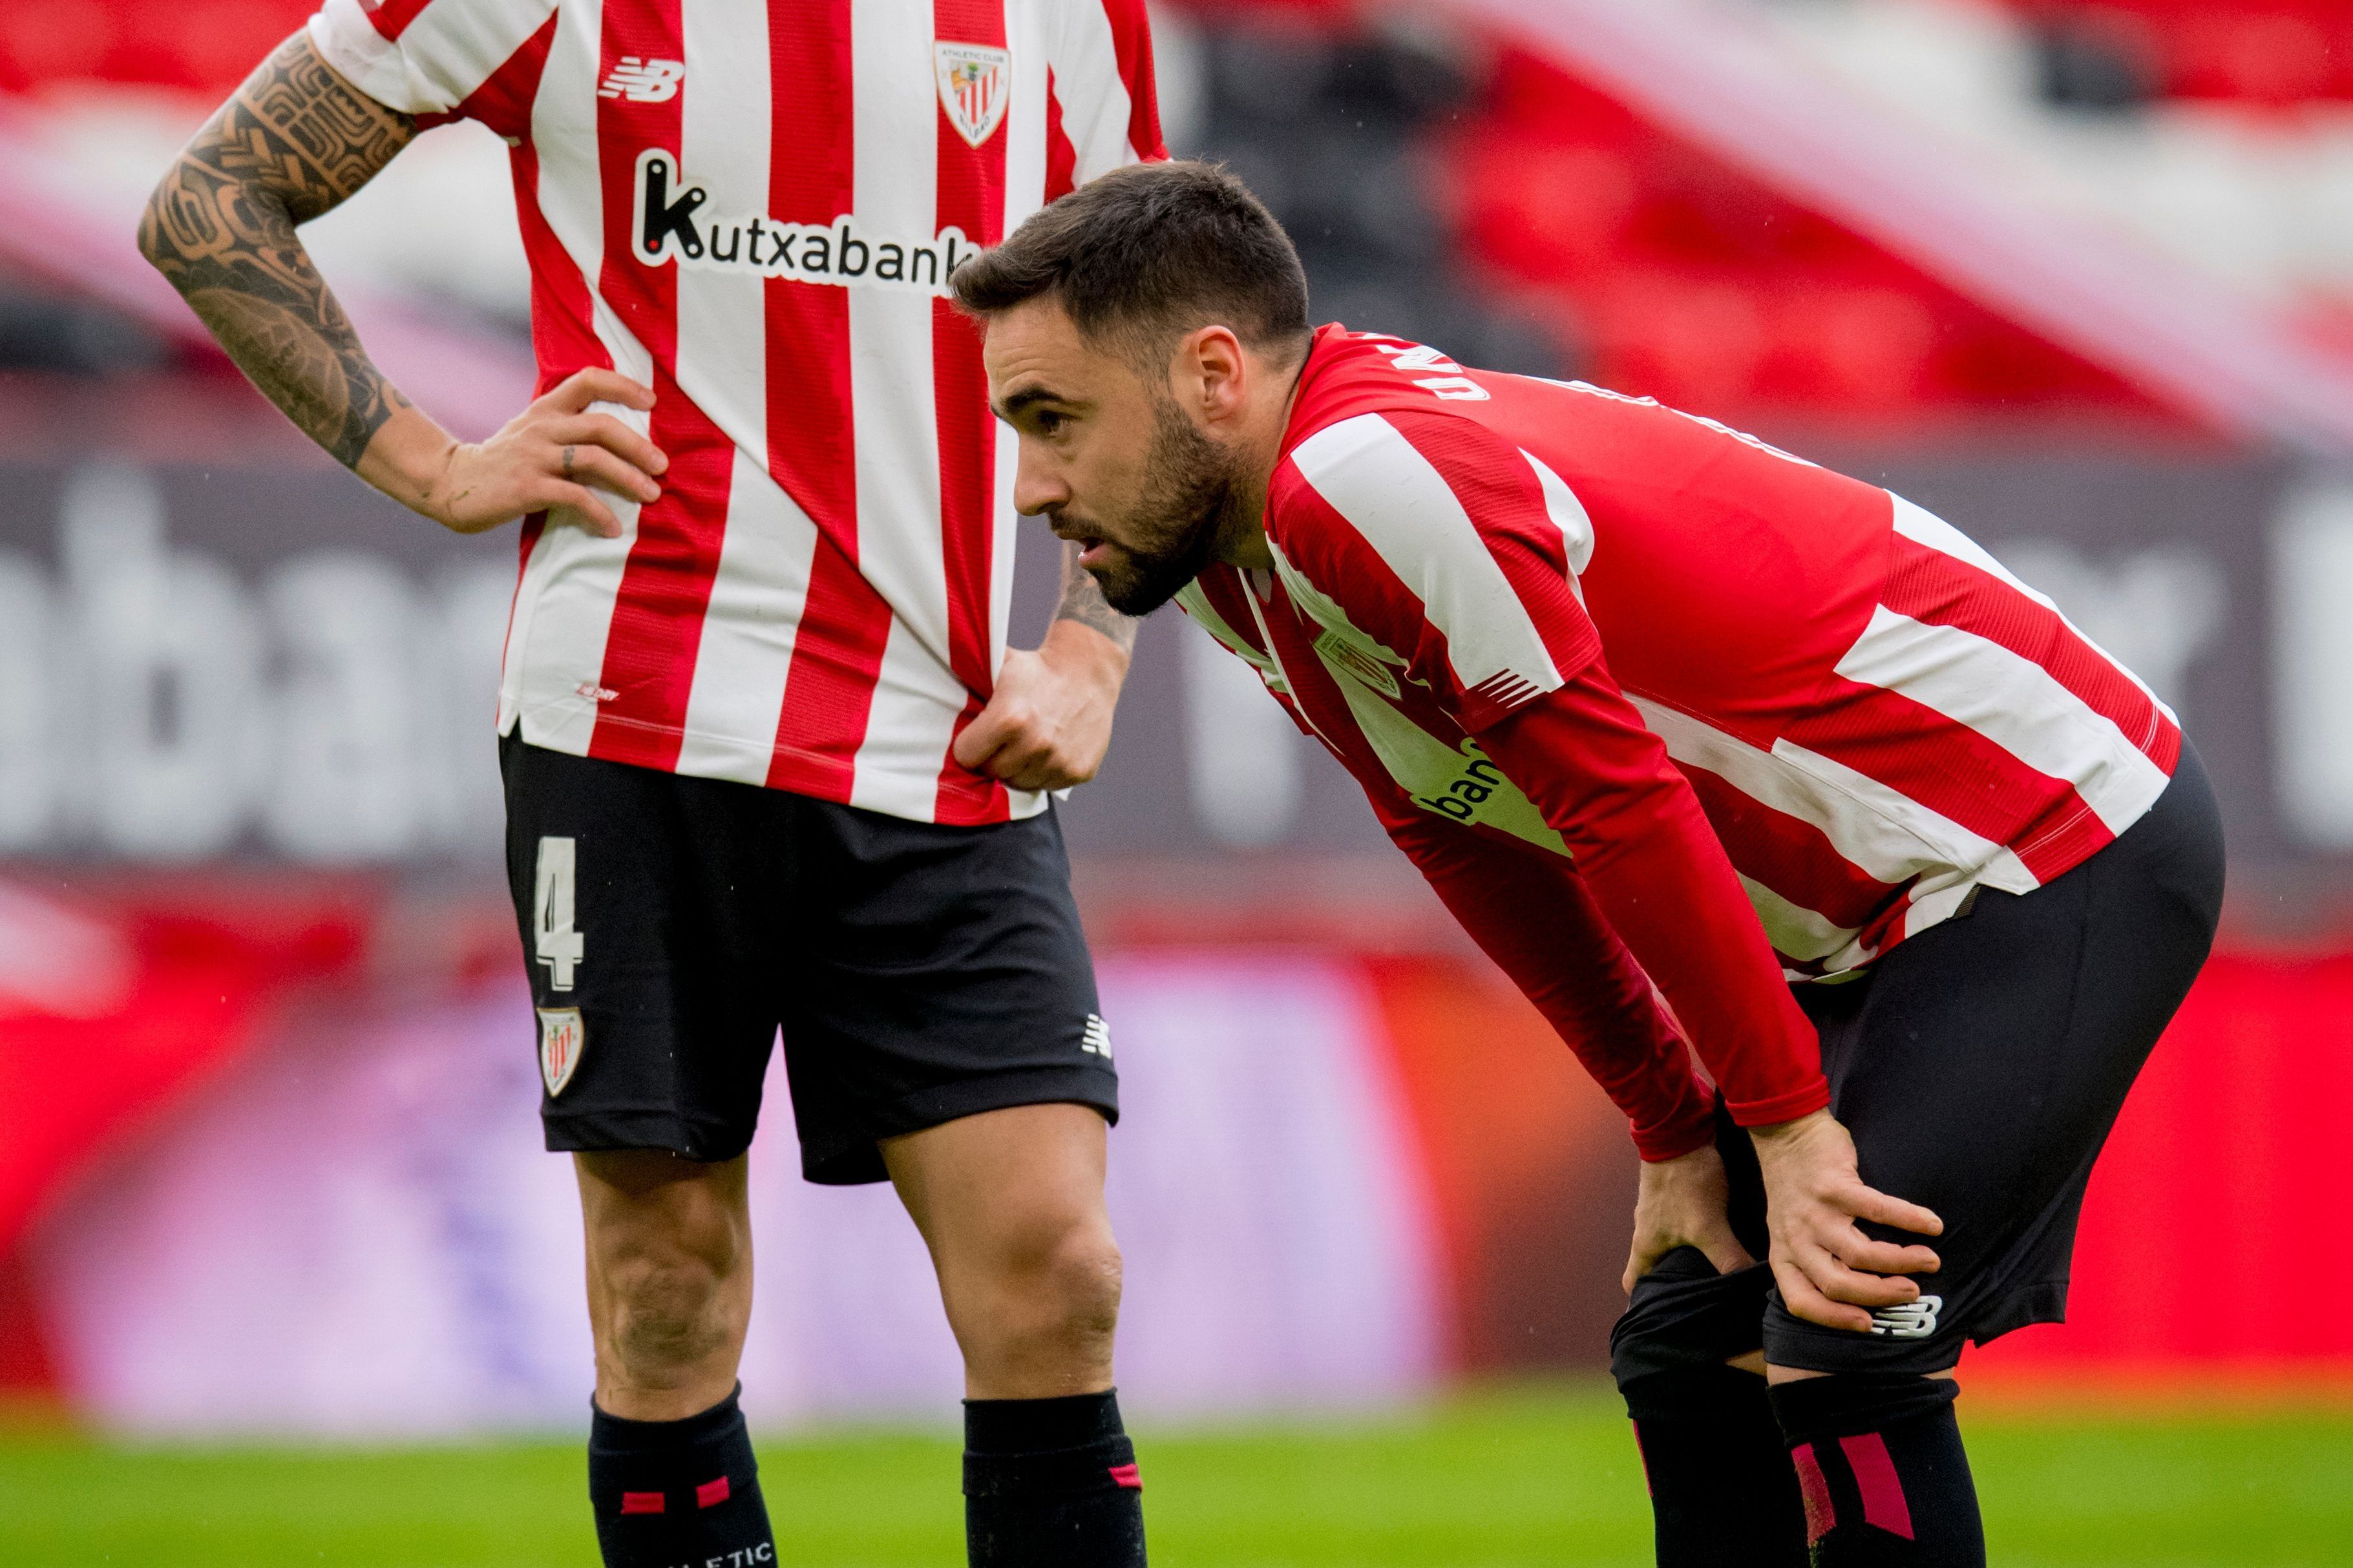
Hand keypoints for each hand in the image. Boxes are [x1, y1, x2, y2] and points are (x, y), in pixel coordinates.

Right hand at [369, 369, 667, 537]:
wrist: (450, 482)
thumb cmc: (501, 461)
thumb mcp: (532, 432)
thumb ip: (567, 429)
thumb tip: (620, 440)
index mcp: (546, 409)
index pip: (587, 380)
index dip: (623, 385)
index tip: (652, 401)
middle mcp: (542, 428)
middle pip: (601, 426)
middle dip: (638, 446)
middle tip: (663, 465)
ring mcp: (534, 457)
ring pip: (592, 459)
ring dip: (627, 478)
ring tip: (650, 495)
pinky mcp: (527, 488)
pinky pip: (573, 498)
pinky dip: (598, 513)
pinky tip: (611, 528)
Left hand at [951, 619, 1129, 790]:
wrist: (1088, 672)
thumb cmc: (1035, 670)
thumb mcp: (998, 667)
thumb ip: (966, 686)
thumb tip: (924, 695)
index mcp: (1009, 719)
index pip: (967, 757)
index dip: (969, 745)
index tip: (977, 735)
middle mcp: (1035, 744)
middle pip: (992, 773)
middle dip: (992, 758)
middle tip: (1002, 739)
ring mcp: (1059, 761)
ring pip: (1019, 783)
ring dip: (1018, 768)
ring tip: (1026, 743)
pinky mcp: (1079, 772)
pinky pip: (1047, 785)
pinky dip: (1044, 772)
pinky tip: (1048, 748)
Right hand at [1624, 1141, 1756, 1293]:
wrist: (1678, 1130)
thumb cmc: (1684, 1181)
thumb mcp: (1710, 1226)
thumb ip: (1729, 1258)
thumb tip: (1750, 1287)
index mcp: (1645, 1243)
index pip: (1634, 1282)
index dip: (1644, 1301)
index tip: (1661, 1314)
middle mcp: (1646, 1228)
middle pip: (1651, 1265)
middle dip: (1669, 1281)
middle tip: (1695, 1296)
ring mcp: (1656, 1209)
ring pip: (1665, 1242)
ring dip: (1683, 1254)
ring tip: (1712, 1266)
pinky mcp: (1671, 1192)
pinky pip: (1677, 1222)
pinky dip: (1692, 1232)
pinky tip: (1719, 1232)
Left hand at [1750, 1108, 1943, 1332]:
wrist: (1784, 1135)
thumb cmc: (1796, 1189)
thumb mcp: (1789, 1231)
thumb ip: (1813, 1259)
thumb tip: (1860, 1297)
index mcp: (1785, 1255)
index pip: (1802, 1302)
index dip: (1835, 1319)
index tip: (1868, 1325)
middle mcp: (1796, 1239)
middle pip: (1838, 1285)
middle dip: (1880, 1295)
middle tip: (1912, 1292)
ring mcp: (1814, 1214)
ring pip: (1860, 1255)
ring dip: (1901, 1262)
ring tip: (1929, 1260)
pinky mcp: (1834, 1186)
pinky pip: (1879, 1211)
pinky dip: (1910, 1220)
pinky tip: (1932, 1225)